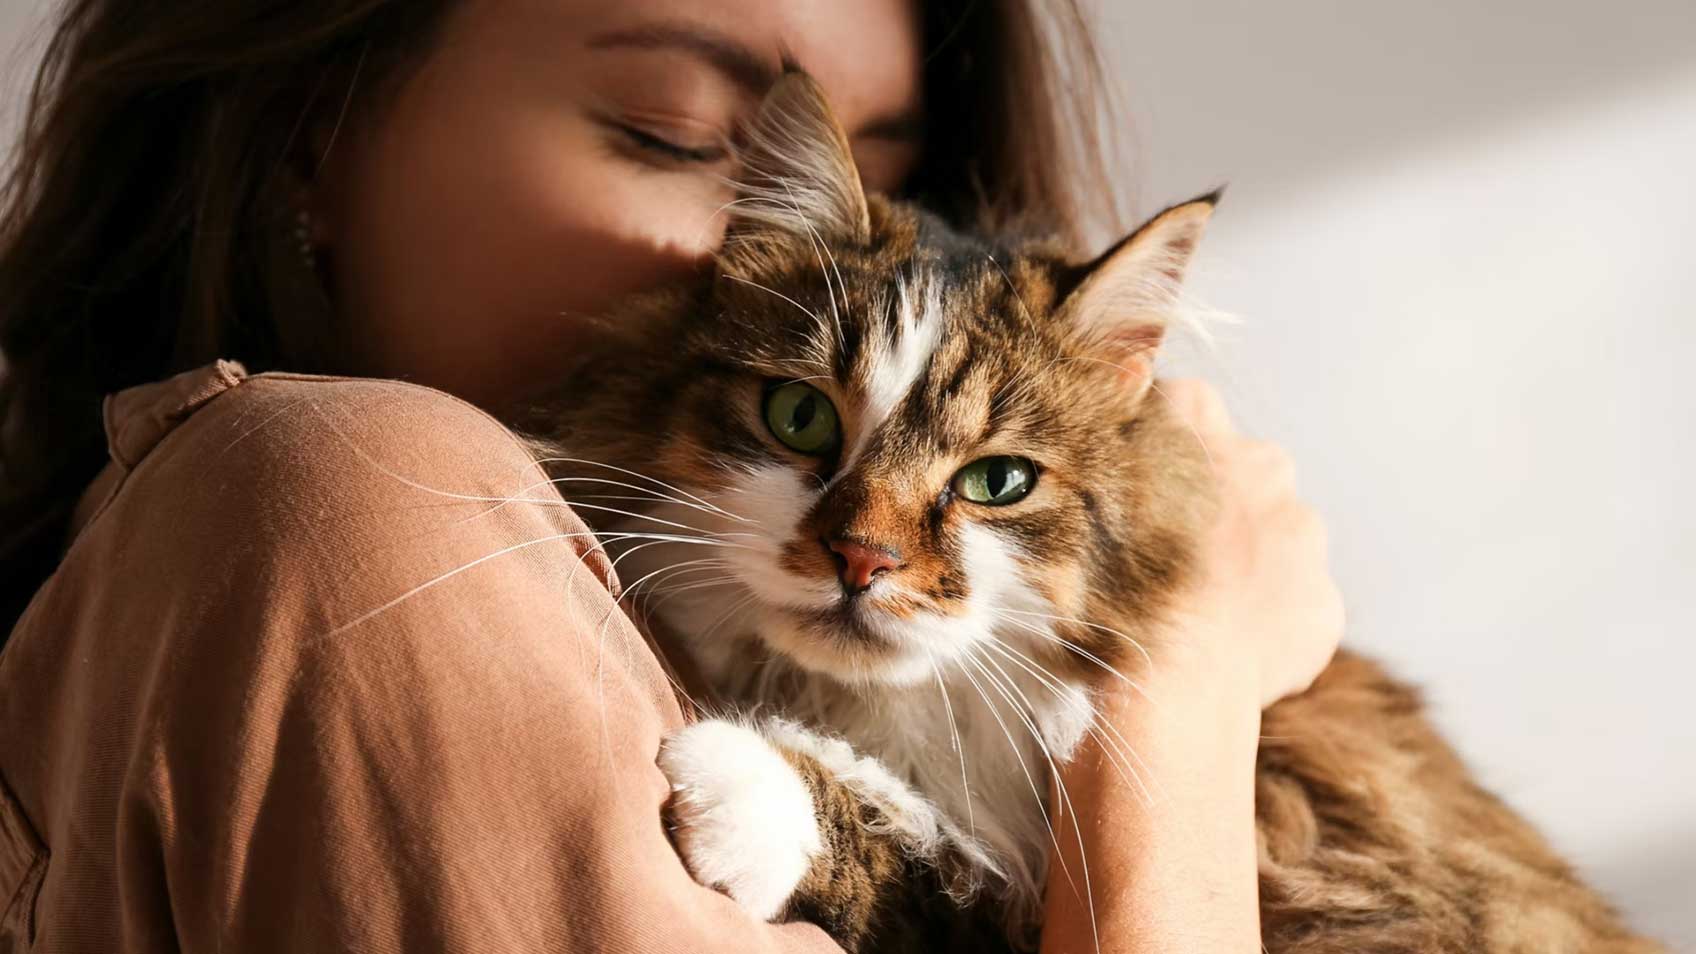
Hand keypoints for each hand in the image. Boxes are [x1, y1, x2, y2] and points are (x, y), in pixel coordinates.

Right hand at [1040, 380, 1340, 952]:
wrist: (1157, 685)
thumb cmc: (1088, 588)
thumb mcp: (1059, 493)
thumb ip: (1090, 450)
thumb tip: (1095, 426)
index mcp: (1192, 418)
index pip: (1180, 407)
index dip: (1155, 449)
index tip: (1133, 490)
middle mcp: (1260, 461)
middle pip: (1238, 470)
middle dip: (1209, 505)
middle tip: (1157, 558)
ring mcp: (1302, 535)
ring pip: (1273, 538)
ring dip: (1241, 564)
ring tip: (1187, 613)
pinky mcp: (1321, 605)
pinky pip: (1294, 605)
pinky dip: (1263, 624)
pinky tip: (1217, 651)